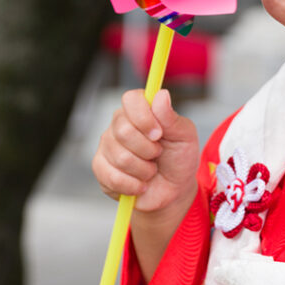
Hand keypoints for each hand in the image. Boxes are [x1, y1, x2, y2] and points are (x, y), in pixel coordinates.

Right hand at [92, 88, 199, 216]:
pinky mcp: (100, 169)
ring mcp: (107, 146)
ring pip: (120, 157)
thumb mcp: (184, 137)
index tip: (159, 134)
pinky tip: (141, 184)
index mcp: (140, 111)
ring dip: (144, 170)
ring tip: (151, 171)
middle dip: (148, 150)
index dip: (144, 117)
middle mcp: (119, 125)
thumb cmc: (179, 159)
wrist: (174, 190)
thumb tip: (161, 94)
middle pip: (124, 131)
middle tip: (158, 154)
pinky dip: (133, 185)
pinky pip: (112, 177)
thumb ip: (171, 117)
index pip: (131, 99)